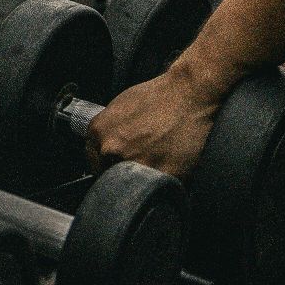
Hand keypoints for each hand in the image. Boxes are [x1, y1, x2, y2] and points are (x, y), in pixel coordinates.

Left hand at [84, 64, 224, 179]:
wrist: (191, 94)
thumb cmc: (158, 96)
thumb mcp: (120, 106)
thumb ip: (108, 131)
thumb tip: (104, 150)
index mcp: (99, 132)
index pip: (93, 161)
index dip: (107, 165)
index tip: (116, 167)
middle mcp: (112, 150)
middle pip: (109, 175)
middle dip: (122, 174)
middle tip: (138, 167)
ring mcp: (135, 165)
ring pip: (132, 187)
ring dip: (141, 183)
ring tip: (154, 169)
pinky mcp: (161, 176)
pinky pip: (157, 190)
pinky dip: (162, 185)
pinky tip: (168, 170)